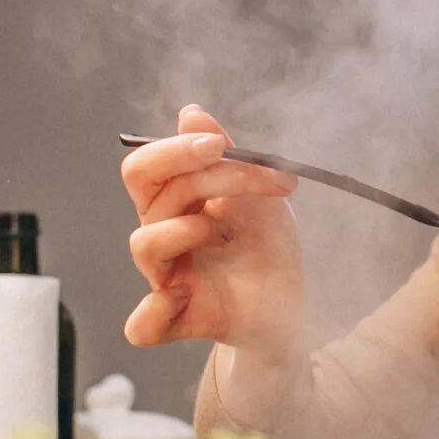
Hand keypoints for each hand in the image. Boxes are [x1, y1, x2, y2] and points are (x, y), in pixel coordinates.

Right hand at [120, 105, 303, 372]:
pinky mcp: (181, 320)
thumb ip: (226, 156)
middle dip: (202, 177)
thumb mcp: (259, 192)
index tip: (221, 146)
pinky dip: (154, 312)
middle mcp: (163, 236)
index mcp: (174, 202)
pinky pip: (143, 326)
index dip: (175, 150)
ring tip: (224, 234)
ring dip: (186, 229)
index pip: (146, 167)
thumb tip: (190, 112)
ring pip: (144, 245)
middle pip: (150, 194)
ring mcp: (168, 279)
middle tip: (250, 178)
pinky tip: (182, 295)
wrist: (295, 301)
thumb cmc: (267, 244)